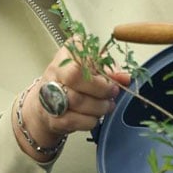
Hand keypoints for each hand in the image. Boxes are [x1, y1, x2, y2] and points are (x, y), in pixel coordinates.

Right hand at [17, 42, 131, 158]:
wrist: (47, 106)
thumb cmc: (74, 84)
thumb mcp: (92, 70)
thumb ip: (109, 70)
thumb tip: (125, 77)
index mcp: (65, 55)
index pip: (80, 52)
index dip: (100, 66)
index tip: (112, 76)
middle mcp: (54, 72)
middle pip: (75, 76)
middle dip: (100, 88)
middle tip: (113, 92)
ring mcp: (50, 95)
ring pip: (77, 100)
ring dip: (99, 106)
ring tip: (106, 106)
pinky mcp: (52, 117)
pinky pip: (74, 120)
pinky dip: (90, 120)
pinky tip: (93, 116)